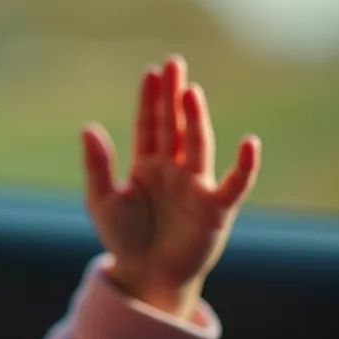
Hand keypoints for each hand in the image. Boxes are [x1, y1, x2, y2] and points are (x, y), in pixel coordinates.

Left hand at [80, 55, 260, 318]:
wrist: (144, 276)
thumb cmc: (123, 238)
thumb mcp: (101, 200)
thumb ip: (97, 165)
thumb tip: (88, 126)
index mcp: (146, 165)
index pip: (148, 124)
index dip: (149, 99)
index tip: (150, 71)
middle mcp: (173, 169)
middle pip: (174, 125)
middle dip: (172, 95)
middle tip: (173, 62)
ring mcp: (195, 186)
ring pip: (197, 145)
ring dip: (195, 119)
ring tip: (190, 91)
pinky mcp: (215, 209)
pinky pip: (234, 184)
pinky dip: (245, 166)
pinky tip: (250, 143)